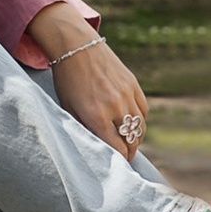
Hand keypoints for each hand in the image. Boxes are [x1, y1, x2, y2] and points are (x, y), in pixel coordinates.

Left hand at [31, 1, 149, 159]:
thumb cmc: (67, 80)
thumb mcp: (68, 108)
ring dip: (136, 138)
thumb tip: (96, 148)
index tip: (118, 164)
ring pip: (140, 127)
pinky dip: (140, 120)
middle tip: (125, 156)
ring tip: (129, 142)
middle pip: (132, 141)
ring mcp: (126, 94)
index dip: (120, 160)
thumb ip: (83, 129)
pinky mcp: (133, 84)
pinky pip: (143, 110)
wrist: (76, 47)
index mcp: (96, 116)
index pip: (118, 149)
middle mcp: (115, 107)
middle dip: (129, 152)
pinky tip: (132, 123)